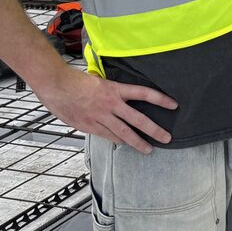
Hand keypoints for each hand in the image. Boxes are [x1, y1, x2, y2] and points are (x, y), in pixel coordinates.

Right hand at [34, 63, 175, 153]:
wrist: (57, 85)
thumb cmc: (77, 81)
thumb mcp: (100, 80)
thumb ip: (112, 90)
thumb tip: (122, 96)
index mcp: (116, 89)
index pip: (144, 93)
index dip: (160, 99)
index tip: (174, 105)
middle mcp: (111, 104)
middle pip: (138, 119)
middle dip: (154, 130)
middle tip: (167, 138)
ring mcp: (100, 117)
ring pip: (123, 133)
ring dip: (137, 142)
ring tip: (148, 149)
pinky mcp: (89, 126)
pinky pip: (107, 136)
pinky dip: (117, 140)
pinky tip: (125, 144)